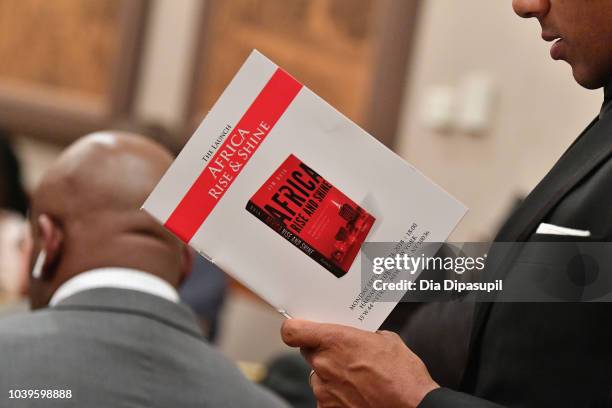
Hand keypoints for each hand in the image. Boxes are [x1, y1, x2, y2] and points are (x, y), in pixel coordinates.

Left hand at [281, 319, 438, 407]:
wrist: (413, 407)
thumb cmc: (403, 376)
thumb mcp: (386, 340)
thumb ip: (363, 335)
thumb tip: (360, 338)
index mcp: (334, 341)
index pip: (292, 331)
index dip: (294, 329)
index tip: (299, 329)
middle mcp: (324, 364)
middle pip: (308, 353)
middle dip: (323, 353)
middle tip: (344, 356)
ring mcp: (324, 390)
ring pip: (318, 377)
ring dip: (331, 376)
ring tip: (357, 379)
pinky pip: (326, 397)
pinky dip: (338, 396)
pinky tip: (358, 395)